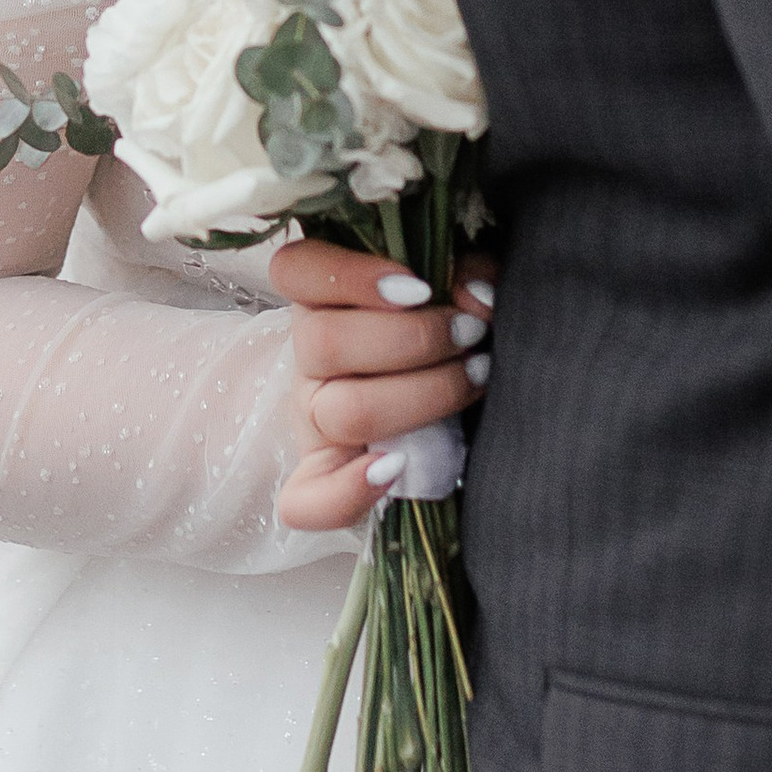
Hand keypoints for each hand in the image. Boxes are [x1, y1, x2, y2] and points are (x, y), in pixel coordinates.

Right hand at [268, 238, 492, 531]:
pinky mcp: (323, 477)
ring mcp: (313, 419)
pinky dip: (346, 492)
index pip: (296, 270)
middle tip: (473, 336)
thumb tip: (475, 298)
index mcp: (325, 297)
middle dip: (415, 339)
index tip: (420, 288)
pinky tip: (395, 469)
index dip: (350, 276)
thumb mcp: (455, 288)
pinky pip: (305, 500)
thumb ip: (463, 276)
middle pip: (325, 343)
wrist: (440, 404)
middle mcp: (309, 357)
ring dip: (420, 397)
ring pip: (341, 411)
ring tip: (476, 379)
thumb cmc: (446, 329)